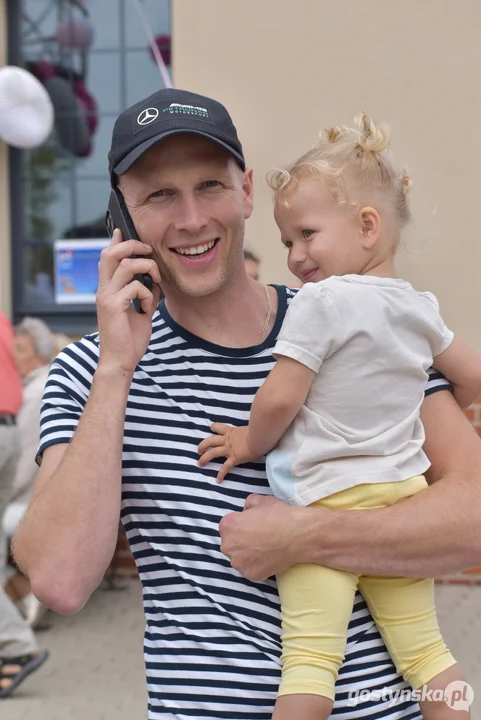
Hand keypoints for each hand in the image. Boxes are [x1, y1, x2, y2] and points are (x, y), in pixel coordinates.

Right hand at [96, 229, 161, 374]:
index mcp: (108, 290)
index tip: (121, 230)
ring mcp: (106, 297)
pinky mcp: (113, 306)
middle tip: (149, 251)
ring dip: (146, 269)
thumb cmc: (130, 341)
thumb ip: (146, 296)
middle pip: (111, 253)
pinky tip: (148, 309)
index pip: (107, 259)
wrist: (121, 362)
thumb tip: (156, 283)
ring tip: (156, 281)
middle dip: (132, 246)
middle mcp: (103, 290)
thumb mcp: (142, 313)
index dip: (115, 242)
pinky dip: (147, 294)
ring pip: (125, 265)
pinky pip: (135, 287)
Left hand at [198, 423, 255, 481]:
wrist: (260, 437)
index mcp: (231, 432)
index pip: (219, 427)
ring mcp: (229, 449)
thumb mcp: (250, 429)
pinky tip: (218, 480)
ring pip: (213, 453)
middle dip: (203, 445)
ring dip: (205, 458)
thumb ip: (247, 431)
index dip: (214, 427)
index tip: (211, 428)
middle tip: (199, 451)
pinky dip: (221, 474)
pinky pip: (226, 467)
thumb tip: (254, 429)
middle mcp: (228, 440)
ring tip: (200, 463)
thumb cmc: (258, 431)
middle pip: (210, 440)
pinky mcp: (234, 458)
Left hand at [219, 494, 305, 579]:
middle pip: (231, 543)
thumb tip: (246, 511)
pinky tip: (268, 556)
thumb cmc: (279, 515)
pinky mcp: (250, 574)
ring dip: (247, 554)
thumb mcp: (260, 500)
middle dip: (241, 540)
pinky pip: (249, 569)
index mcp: (228, 525)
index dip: (241, 524)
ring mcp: (239, 562)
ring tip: (264, 547)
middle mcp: (228, 545)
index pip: (228, 526)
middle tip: (259, 537)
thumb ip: (248, 504)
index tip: (253, 525)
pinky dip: (256, 564)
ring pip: (239, 558)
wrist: (298, 535)